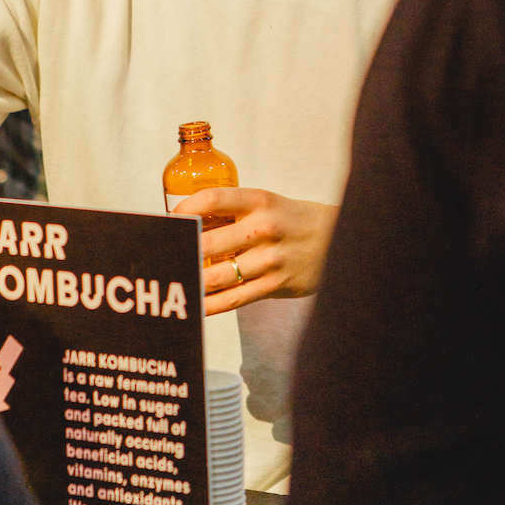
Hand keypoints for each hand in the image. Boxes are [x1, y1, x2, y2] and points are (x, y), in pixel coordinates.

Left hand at [171, 187, 337, 314]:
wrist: (340, 238)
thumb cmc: (294, 220)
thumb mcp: (268, 203)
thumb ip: (234, 212)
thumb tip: (190, 223)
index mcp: (259, 200)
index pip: (213, 199)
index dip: (185, 210)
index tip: (170, 219)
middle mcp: (264, 228)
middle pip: (208, 242)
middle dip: (182, 252)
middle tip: (164, 256)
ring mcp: (270, 259)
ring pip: (217, 276)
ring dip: (192, 281)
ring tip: (173, 282)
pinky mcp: (276, 284)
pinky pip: (234, 298)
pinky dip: (210, 304)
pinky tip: (196, 305)